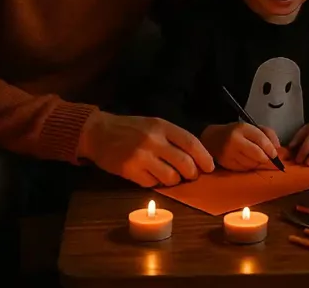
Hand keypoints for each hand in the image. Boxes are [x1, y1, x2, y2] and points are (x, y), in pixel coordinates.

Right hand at [77, 111, 214, 187]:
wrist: (98, 132)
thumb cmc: (131, 129)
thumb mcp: (154, 125)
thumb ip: (173, 137)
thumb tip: (196, 156)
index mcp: (163, 126)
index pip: (191, 143)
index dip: (204, 157)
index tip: (209, 167)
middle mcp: (153, 140)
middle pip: (184, 163)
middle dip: (192, 173)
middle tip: (191, 176)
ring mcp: (141, 156)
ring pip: (170, 177)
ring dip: (175, 180)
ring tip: (171, 176)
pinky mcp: (129, 170)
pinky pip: (152, 183)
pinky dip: (156, 183)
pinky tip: (152, 176)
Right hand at [200, 122, 280, 171]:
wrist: (213, 138)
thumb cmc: (238, 133)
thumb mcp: (253, 127)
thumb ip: (268, 135)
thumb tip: (277, 149)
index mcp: (242, 128)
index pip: (261, 139)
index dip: (271, 149)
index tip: (276, 155)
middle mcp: (234, 140)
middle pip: (257, 154)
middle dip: (267, 160)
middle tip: (272, 162)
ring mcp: (229, 153)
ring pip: (251, 164)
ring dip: (259, 164)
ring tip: (261, 160)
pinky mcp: (226, 164)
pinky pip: (244, 169)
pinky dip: (251, 167)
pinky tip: (251, 163)